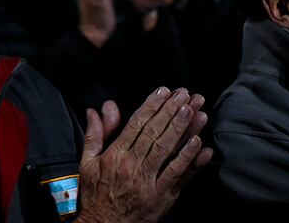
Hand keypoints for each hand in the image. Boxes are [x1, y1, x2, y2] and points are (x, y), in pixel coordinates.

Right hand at [74, 87, 211, 222]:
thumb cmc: (95, 194)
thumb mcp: (87, 162)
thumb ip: (95, 134)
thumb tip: (97, 109)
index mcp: (115, 155)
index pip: (136, 124)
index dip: (152, 106)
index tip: (163, 91)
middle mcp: (133, 166)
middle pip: (155, 134)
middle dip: (172, 111)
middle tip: (185, 95)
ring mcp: (150, 182)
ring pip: (169, 151)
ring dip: (185, 130)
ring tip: (196, 112)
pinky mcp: (163, 197)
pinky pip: (179, 175)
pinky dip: (191, 160)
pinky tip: (201, 145)